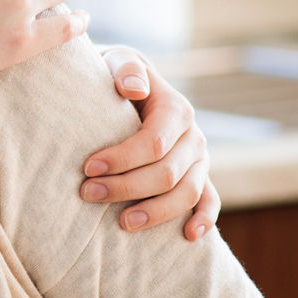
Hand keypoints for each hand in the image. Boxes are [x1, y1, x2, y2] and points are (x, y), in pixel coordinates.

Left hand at [81, 46, 218, 240]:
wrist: (126, 83)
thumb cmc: (115, 73)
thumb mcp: (117, 60)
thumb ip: (126, 69)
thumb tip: (135, 88)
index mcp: (176, 109)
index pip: (153, 143)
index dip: (122, 159)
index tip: (88, 168)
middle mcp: (193, 136)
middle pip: (167, 173)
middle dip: (126, 187)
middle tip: (88, 193)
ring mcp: (199, 160)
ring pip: (186, 193)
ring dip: (156, 212)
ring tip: (122, 223)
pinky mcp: (198, 176)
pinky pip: (209, 200)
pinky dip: (204, 220)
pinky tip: (188, 236)